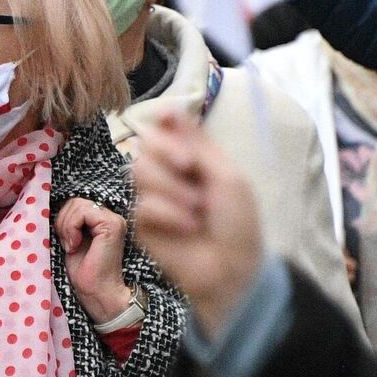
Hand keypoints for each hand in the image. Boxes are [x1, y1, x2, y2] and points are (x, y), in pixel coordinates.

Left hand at [56, 198, 133, 324]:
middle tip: (67, 244)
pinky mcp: (112, 225)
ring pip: (77, 204)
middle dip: (63, 222)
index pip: (75, 203)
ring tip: (71, 246)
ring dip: (66, 226)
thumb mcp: (71, 239)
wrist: (96, 292)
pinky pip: (83, 212)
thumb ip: (69, 222)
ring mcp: (113, 219)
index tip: (65, 241)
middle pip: (75, 201)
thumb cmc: (84, 271)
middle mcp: (110, 216)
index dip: (63, 218)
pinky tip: (75, 245)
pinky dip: (72, 227)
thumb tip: (53, 206)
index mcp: (102, 219)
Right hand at [130, 110, 263, 340]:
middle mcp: (169, 172)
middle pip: (146, 144)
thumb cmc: (238, 223)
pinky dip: (169, 214)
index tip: (173, 125)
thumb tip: (169, 108)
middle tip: (191, 170)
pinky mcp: (143, 223)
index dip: (165, 124)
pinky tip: (187, 228)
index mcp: (192, 157)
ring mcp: (153, 197)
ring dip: (172, 188)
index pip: (166, 126)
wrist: (232, 269)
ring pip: (139, 170)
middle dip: (168, 154)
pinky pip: (143, 204)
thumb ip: (197, 143)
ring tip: (197, 210)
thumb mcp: (228, 176)